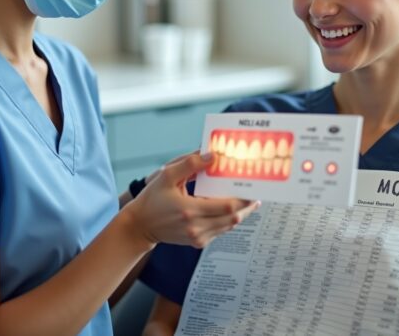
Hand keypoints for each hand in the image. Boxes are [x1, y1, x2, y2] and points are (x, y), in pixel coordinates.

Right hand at [124, 152, 259, 247]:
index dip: (244, 198)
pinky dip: (229, 220)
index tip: (254, 188)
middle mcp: (196, 227)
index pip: (227, 206)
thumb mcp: (167, 176)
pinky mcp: (198, 242)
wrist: (141, 226)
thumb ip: (190, 164)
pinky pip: (221, 231)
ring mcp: (198, 237)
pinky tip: (233, 209)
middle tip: (256, 194)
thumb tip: (212, 156)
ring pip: (230, 226)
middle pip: (233, 218)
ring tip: (249, 200)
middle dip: (248, 206)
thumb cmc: (153, 199)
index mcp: (189, 210)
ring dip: (241, 213)